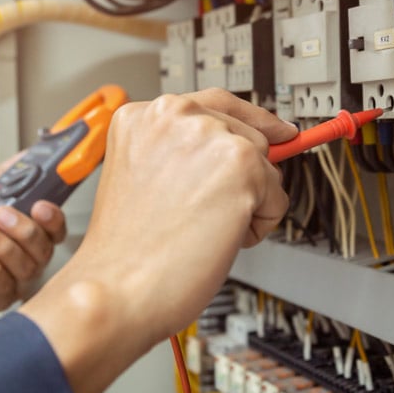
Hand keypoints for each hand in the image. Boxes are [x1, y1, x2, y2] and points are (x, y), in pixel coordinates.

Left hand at [0, 159, 67, 328]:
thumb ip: (0, 180)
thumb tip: (23, 157)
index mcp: (26, 236)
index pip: (54, 229)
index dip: (53, 218)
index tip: (40, 204)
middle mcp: (25, 259)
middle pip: (44, 248)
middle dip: (25, 229)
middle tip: (1, 214)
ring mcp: (13, 281)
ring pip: (26, 266)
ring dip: (3, 245)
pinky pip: (3, 285)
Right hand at [20, 89, 295, 392]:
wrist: (116, 288)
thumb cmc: (124, 252)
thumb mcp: (141, 178)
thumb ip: (182, 155)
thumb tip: (239, 152)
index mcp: (141, 116)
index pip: (213, 104)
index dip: (249, 121)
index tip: (274, 130)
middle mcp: (173, 115)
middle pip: (246, 135)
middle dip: (241, 177)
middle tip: (205, 215)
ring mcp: (208, 135)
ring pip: (264, 167)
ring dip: (248, 203)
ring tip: (200, 229)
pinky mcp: (240, 164)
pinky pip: (277, 198)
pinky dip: (258, 226)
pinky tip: (216, 238)